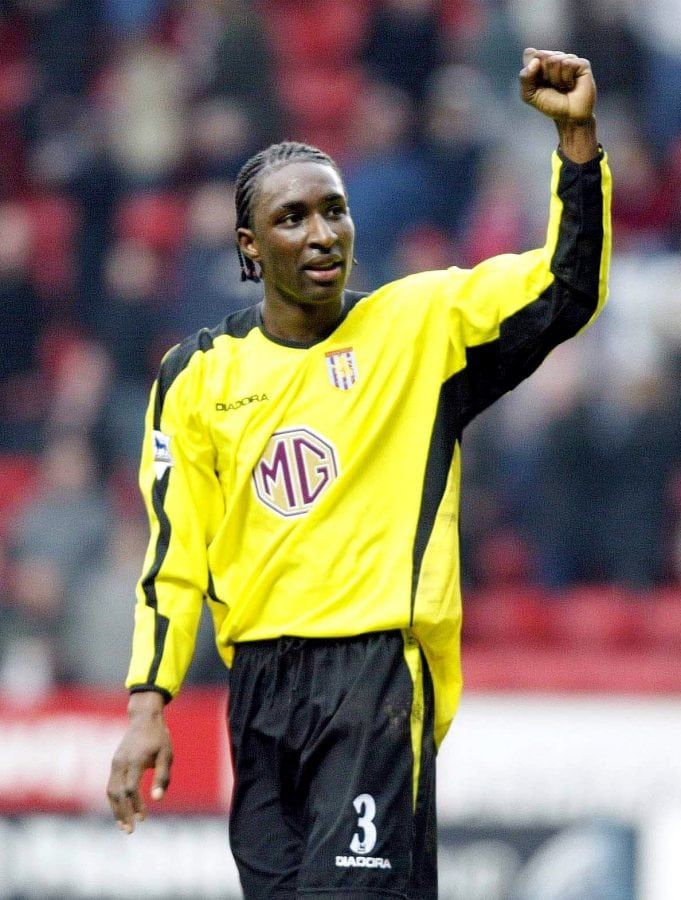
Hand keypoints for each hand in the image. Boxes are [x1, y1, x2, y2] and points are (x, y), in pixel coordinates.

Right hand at [106, 692, 172, 833]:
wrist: (144, 718)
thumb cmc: (159, 737)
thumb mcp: (167, 755)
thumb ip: (162, 776)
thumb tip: (157, 799)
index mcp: (136, 760)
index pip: (131, 789)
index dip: (135, 805)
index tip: (143, 818)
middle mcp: (122, 762)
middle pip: (117, 793)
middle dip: (122, 813)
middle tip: (129, 831)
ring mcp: (115, 762)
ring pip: (110, 791)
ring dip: (115, 809)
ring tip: (123, 825)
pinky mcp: (114, 763)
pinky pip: (110, 785)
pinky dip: (114, 800)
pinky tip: (121, 810)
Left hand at [520, 48, 595, 123]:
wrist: (568, 117)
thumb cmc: (549, 104)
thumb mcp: (529, 94)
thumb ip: (524, 78)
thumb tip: (535, 61)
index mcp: (542, 61)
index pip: (530, 54)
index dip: (531, 70)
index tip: (537, 83)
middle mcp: (556, 57)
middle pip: (541, 55)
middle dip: (543, 75)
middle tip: (551, 86)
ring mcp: (569, 59)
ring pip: (554, 60)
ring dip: (555, 79)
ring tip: (562, 87)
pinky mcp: (581, 63)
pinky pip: (567, 64)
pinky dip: (565, 78)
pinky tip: (571, 85)